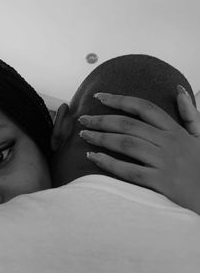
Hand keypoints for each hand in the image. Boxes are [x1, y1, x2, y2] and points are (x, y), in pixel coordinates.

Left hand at [78, 87, 199, 213]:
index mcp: (175, 130)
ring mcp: (165, 163)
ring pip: (126, 144)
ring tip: (84, 136)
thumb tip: (180, 89)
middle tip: (83, 119)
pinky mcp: (161, 183)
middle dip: (102, 120)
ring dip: (101, 138)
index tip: (99, 97)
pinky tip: (93, 158)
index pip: (143, 107)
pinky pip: (129, 171)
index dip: (119, 100)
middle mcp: (169, 143)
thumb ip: (190, 113)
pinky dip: (109, 163)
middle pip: (128, 125)